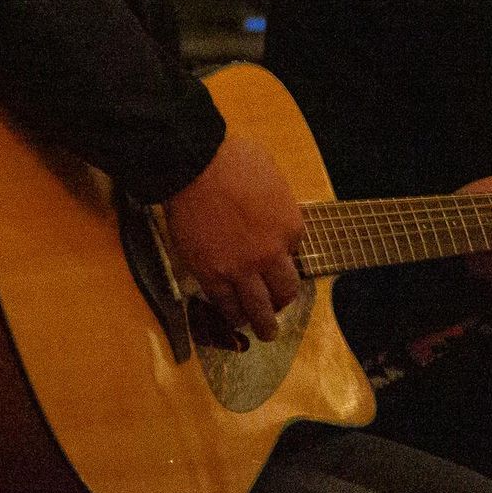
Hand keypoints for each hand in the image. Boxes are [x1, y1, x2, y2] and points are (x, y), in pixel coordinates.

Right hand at [163, 135, 303, 340]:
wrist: (196, 166)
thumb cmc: (232, 160)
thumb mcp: (272, 177)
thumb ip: (276, 202)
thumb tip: (269, 210)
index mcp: (291, 227)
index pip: (295, 253)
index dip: (284, 256)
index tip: (275, 259)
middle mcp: (272, 254)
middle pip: (285, 290)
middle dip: (282, 301)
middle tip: (278, 306)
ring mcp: (242, 268)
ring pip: (259, 308)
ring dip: (265, 324)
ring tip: (266, 332)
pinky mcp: (212, 275)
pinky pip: (227, 305)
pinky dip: (233, 316)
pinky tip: (235, 320)